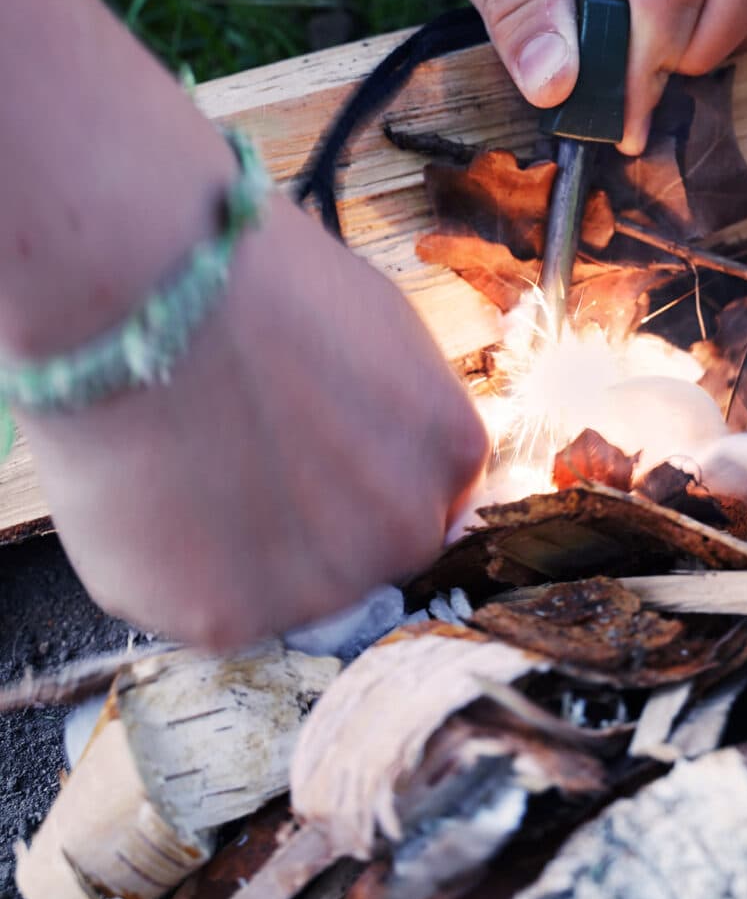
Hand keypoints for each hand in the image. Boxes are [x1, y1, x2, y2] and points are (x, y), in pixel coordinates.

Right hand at [20, 198, 487, 648]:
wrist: (143, 282)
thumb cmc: (257, 280)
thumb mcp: (383, 331)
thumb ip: (404, 415)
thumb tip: (392, 452)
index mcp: (451, 455)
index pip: (429, 501)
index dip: (367, 481)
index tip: (318, 459)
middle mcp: (403, 533)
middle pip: (370, 557)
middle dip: (318, 525)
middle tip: (245, 464)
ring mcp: (320, 584)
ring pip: (288, 594)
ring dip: (246, 553)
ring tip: (191, 469)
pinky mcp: (224, 618)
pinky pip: (204, 608)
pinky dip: (173, 568)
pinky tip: (153, 493)